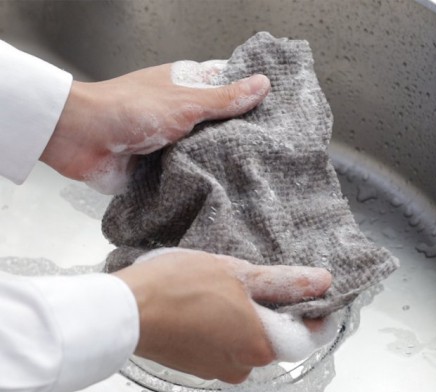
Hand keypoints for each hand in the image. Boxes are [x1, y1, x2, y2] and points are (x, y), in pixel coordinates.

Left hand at [40, 62, 270, 193]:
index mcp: (187, 89)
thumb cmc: (130, 110)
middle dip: (241, 137)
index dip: (250, 97)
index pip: (227, 89)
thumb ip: (223, 99)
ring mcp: (173, 142)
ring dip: (222, 162)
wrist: (84, 139)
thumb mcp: (184, 102)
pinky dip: (203, 180)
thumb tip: (262, 85)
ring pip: (206, 152)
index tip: (279, 112)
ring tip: (259, 175)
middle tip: (275, 151)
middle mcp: (182, 115)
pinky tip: (226, 191)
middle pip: (219, 125)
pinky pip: (189, 173)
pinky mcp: (163, 168)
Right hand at [114, 248, 331, 383]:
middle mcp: (243, 365)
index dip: (310, 310)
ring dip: (240, 315)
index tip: (304, 289)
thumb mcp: (237, 273)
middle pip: (272, 336)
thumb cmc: (179, 286)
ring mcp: (216, 369)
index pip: (306, 335)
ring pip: (244, 339)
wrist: (126, 309)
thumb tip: (322, 282)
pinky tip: (200, 304)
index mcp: (260, 345)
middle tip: (244, 279)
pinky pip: (221, 345)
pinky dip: (220, 325)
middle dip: (266, 307)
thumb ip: (283, 282)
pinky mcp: (196, 366)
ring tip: (216, 288)